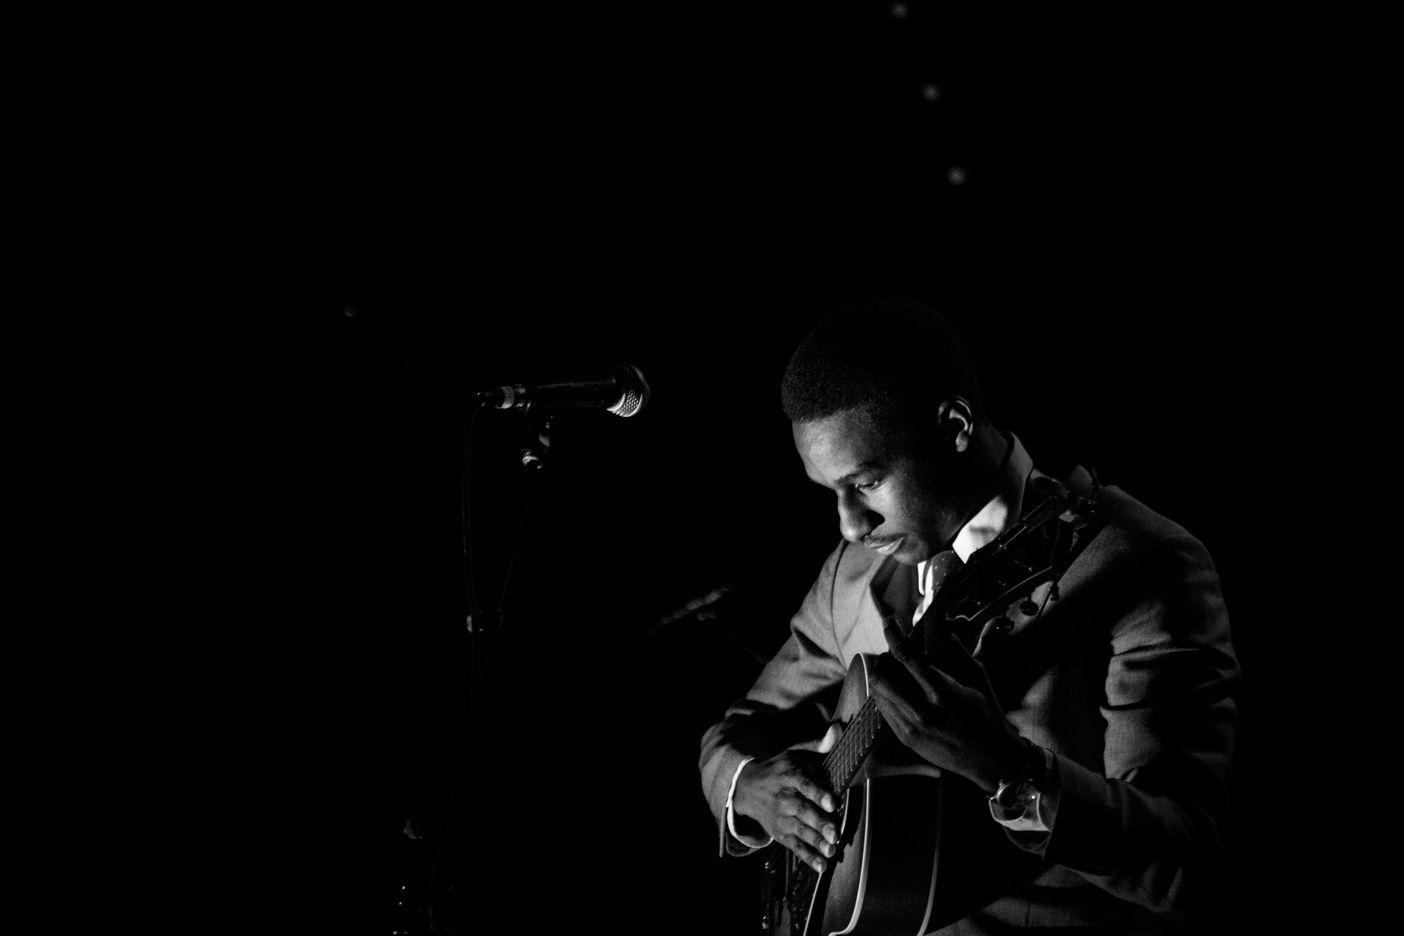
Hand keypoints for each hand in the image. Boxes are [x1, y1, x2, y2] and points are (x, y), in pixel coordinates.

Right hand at [732, 743, 839, 873]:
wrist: (746, 787)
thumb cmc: (780, 769)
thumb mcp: (795, 752)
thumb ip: (818, 744)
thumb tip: (838, 729)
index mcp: (790, 775)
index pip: (805, 784)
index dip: (819, 793)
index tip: (833, 802)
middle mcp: (785, 798)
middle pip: (803, 811)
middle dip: (820, 822)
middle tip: (835, 832)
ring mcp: (782, 818)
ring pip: (800, 831)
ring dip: (816, 842)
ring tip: (831, 851)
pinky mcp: (781, 833)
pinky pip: (795, 846)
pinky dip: (808, 857)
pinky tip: (822, 866)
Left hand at [869, 618, 1027, 792]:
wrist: (990, 761)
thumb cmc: (988, 719)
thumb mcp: (979, 683)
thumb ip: (960, 655)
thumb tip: (947, 632)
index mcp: (942, 693)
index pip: (908, 658)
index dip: (894, 636)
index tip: (888, 623)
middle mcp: (922, 712)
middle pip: (884, 676)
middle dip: (883, 659)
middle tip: (890, 653)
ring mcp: (911, 729)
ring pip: (879, 694)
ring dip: (882, 676)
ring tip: (891, 671)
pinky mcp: (906, 740)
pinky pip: (884, 711)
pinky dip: (885, 696)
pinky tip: (895, 692)